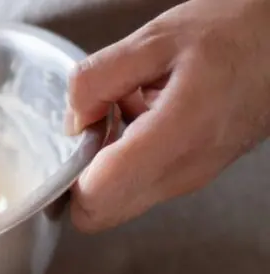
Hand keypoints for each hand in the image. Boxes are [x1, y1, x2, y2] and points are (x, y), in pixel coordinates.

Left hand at [65, 0, 269, 231]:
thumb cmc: (233, 33)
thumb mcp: (154, 39)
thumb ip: (97, 79)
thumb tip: (73, 122)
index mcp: (174, 137)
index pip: (97, 200)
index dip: (66, 180)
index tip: (71, 142)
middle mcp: (182, 172)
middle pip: (102, 212)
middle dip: (82, 176)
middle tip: (95, 125)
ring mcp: (190, 179)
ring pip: (120, 200)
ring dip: (106, 165)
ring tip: (126, 110)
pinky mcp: (194, 175)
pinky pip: (142, 184)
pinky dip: (128, 159)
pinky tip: (143, 113)